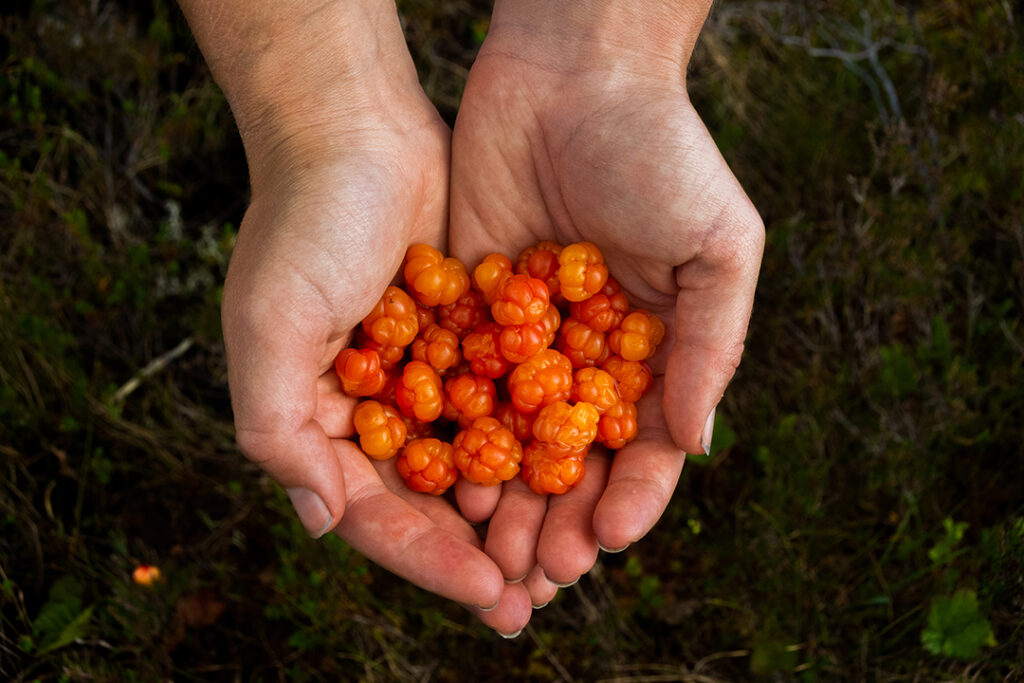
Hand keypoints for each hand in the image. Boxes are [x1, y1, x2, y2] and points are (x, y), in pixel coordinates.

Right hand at [181, 0, 531, 633]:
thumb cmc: (304, 224)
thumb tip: (319, 523)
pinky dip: (536, 437)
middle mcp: (372, 408)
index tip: (490, 593)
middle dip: (481, 551)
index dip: (429, 560)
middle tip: (534, 601)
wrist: (355, 127)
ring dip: (517, 508)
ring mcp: (424, 372)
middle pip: (430, 502)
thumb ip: (278, 427)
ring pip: (476, 459)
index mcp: (319, 421)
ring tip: (566, 553)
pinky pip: (507, 399)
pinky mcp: (469, 333)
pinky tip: (579, 469)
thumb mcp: (270, 325)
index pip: (374, 514)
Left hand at [449, 1, 763, 608]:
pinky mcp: (468, 306)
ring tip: (490, 549)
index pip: (641, 446)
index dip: (628, 499)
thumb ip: (710, 345)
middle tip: (538, 573)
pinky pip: (460, 380)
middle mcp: (585, 353)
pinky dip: (453, 432)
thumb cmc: (662, 151)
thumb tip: (693, 445)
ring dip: (504, 495)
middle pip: (571, 457)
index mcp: (650, 348)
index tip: (607, 542)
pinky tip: (443, 476)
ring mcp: (524, 334)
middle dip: (559, 517)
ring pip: (511, 435)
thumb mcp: (718, 246)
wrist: (573, 72)